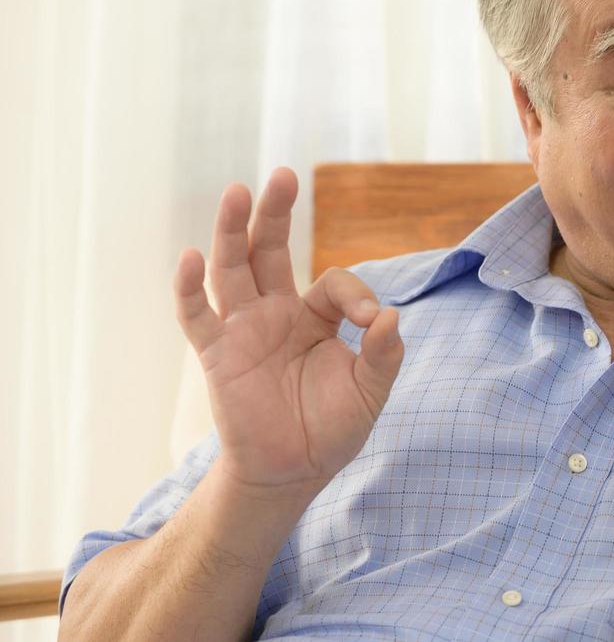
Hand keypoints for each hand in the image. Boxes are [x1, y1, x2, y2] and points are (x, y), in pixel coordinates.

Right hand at [174, 167, 404, 496]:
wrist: (294, 472)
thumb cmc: (333, 427)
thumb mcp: (372, 390)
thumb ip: (385, 354)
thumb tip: (391, 316)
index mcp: (315, 316)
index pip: (333, 283)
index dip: (356, 294)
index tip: (371, 321)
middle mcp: (276, 313)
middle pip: (270, 250)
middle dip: (275, 213)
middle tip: (283, 175)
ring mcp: (244, 330)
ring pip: (232, 269)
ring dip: (230, 231)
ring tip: (236, 191)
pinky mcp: (218, 355)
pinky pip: (197, 317)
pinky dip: (189, 288)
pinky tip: (189, 257)